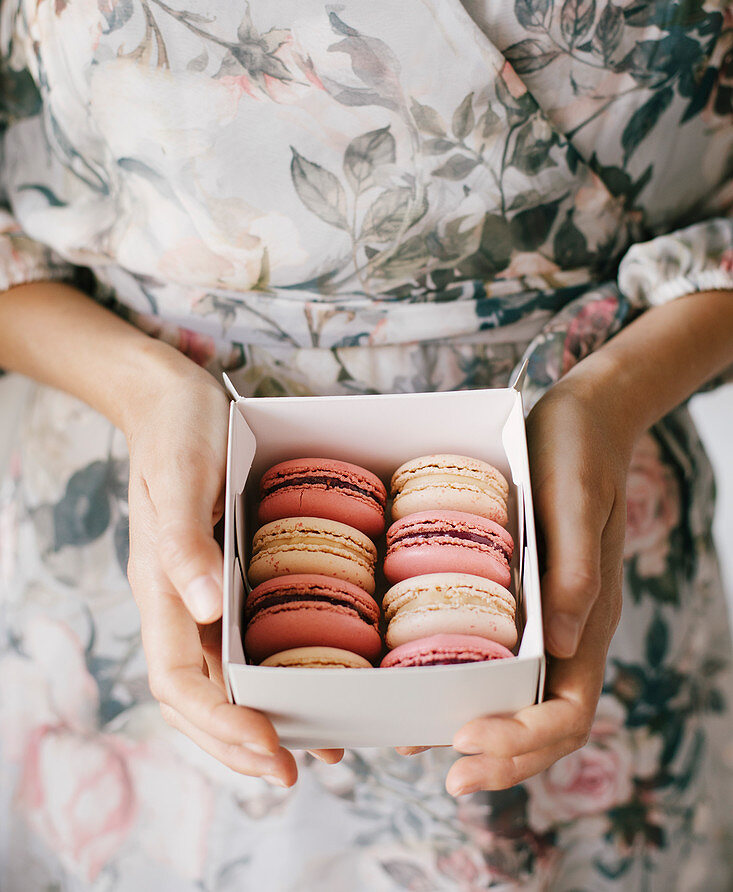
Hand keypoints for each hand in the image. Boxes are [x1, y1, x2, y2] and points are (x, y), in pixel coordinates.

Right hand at [124, 351, 341, 784]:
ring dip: (260, 718)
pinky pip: (244, 639)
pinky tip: (311, 680)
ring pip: (223, 677)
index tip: (269, 749)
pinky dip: (273, 672)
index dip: (221, 723)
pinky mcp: (225, 573)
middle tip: (292, 772)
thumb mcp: (182, 476)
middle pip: (199, 697)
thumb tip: (206, 609)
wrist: (171, 397)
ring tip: (313, 746)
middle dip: (240, 742)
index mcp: (161, 587)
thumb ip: (185, 541)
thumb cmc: (177, 430)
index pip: (181, 681)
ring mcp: (200, 591)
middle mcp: (180, 601)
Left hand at [446, 355, 630, 794]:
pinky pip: (498, 660)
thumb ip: (575, 569)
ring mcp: (545, 619)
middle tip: (448, 774)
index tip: (470, 743)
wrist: (582, 418)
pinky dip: (467, 688)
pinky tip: (425, 689)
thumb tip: (563, 645)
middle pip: (544, 723)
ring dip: (482, 735)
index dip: (525, 742)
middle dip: (502, 759)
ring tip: (423, 745)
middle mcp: (568, 631)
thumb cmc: (580, 453)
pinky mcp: (520, 597)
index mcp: (589, 620)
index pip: (570, 710)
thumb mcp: (575, 501)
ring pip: (520, 701)